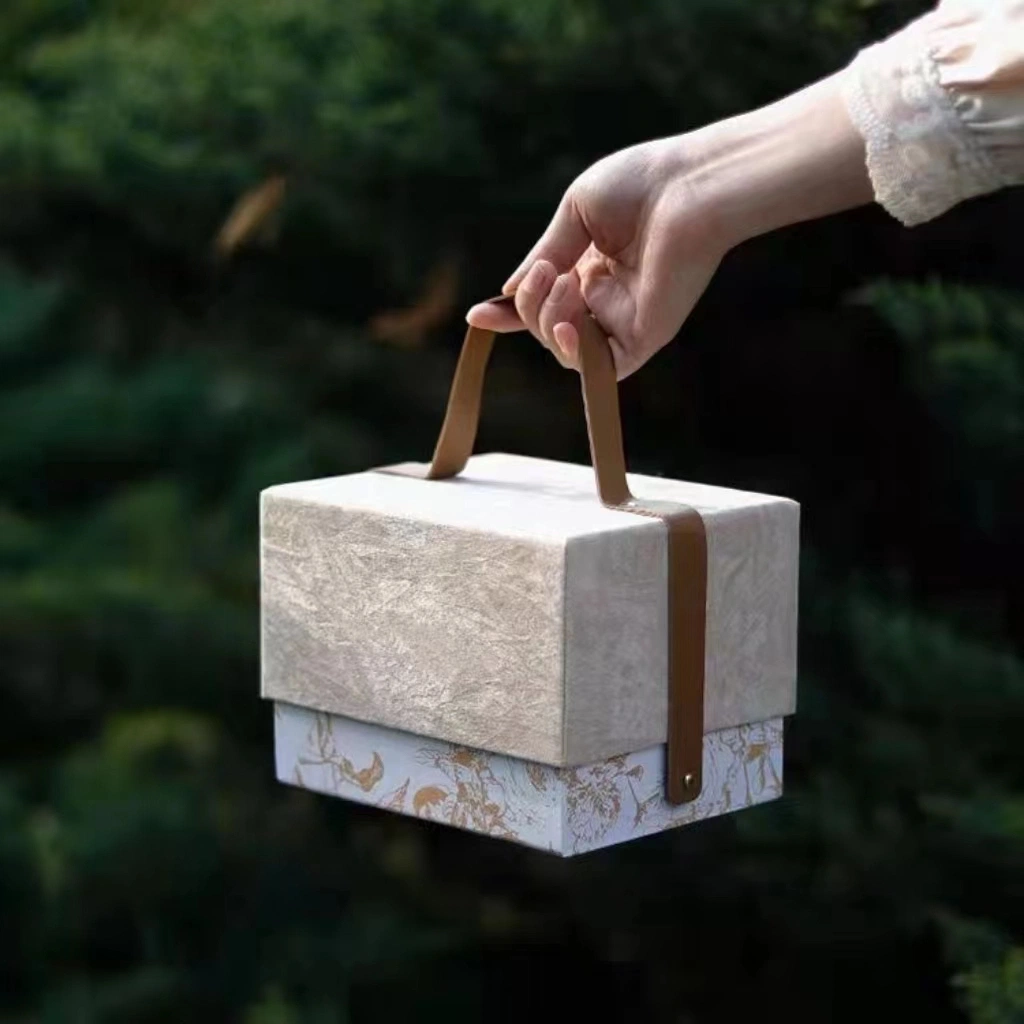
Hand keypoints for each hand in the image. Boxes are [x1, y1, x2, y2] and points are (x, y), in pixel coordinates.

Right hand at [466, 73, 871, 378]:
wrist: (688, 188)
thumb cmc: (640, 185)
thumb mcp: (575, 214)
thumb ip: (544, 255)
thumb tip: (508, 290)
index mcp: (591, 266)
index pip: (543, 301)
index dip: (510, 312)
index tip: (478, 316)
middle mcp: (606, 298)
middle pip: (546, 326)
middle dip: (529, 305)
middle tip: (546, 272)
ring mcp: (624, 321)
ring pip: (564, 347)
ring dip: (547, 321)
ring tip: (565, 283)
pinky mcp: (643, 338)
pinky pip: (599, 366)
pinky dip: (573, 353)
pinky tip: (569, 326)